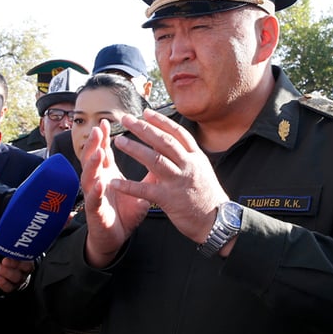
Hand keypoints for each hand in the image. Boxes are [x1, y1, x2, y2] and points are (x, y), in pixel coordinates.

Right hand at [76, 117, 150, 267]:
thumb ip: (150, 174)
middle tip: (98, 129)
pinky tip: (100, 182)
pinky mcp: (94, 211)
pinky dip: (96, 190)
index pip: (104, 151)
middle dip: (94, 143)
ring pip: (89, 176)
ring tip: (98, 151)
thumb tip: (164, 157)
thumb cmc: (124, 212)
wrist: (116, 237)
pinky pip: (94, 199)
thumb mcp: (141, 191)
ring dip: (92, 163)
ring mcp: (94, 195)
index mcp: (108, 174)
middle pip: (92, 158)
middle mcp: (98, 181)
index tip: (106, 121)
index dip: (104, 137)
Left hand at [109, 109, 227, 243]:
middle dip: (143, 129)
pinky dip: (129, 186)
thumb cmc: (208, 196)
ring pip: (155, 160)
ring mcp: (179, 181)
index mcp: (196, 157)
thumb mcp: (202, 170)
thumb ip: (188, 157)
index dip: (161, 121)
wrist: (217, 221)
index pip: (177, 133)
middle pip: (164, 142)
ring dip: (135, 149)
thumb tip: (176, 142)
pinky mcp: (170, 199)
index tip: (145, 113)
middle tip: (126, 120)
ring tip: (119, 141)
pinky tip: (115, 182)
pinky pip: (145, 190)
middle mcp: (188, 166)